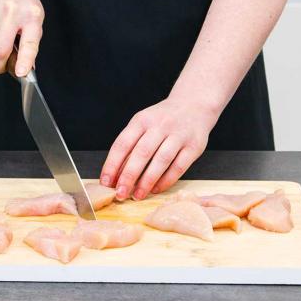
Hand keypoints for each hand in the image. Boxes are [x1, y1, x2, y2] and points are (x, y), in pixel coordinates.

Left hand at [100, 95, 219, 199]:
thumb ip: (130, 147)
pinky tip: (156, 189)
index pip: (123, 143)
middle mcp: (160, 126)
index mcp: (142, 120)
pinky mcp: (194, 146)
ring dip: (147, 181)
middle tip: (120, 194)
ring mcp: (179, 135)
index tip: (105, 182)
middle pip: (142, 153)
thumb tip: (115, 175)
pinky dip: (166, 180)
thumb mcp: (143, 124)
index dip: (112, 164)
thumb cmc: (162, 119)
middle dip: (129, 176)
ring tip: (137, 195)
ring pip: (161, 161)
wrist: (193, 105)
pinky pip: (178, 167)